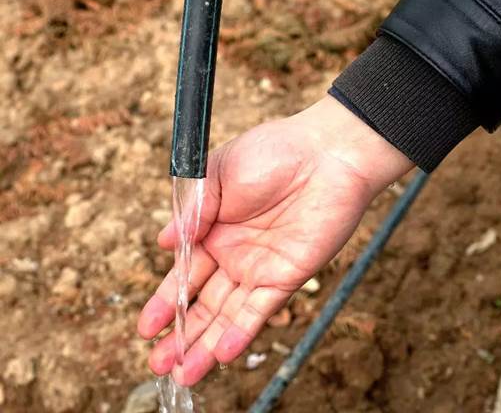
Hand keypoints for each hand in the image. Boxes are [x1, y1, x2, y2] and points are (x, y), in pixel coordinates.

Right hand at [137, 95, 412, 385]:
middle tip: (158, 364)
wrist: (326, 154)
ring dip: (206, 344)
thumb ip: (191, 209)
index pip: (183, 275)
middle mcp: (233, 255)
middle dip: (181, 334)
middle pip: (202, 303)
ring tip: (184, 375)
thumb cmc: (272, 153)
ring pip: (228, 314)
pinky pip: (260, 309)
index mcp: (212, 230)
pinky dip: (241, 332)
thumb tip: (163, 244)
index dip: (165, 303)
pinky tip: (221, 353)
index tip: (147, 327)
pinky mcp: (287, 276)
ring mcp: (259, 268)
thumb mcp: (218, 173)